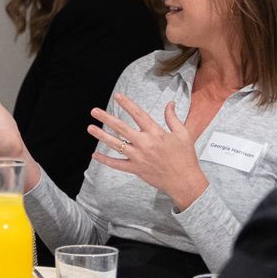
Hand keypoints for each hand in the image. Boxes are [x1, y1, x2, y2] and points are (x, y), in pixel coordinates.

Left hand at [88, 94, 208, 209]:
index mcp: (156, 133)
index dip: (127, 104)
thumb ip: (173, 118)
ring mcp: (138, 157)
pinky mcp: (136, 169)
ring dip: (102, 135)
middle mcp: (144, 144)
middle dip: (106, 118)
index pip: (138, 114)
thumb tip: (170, 103)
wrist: (184, 181)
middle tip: (94, 111)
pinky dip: (105, 160)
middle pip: (121, 128)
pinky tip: (95, 155)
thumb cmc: (185, 157)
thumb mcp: (183, 134)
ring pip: (116, 145)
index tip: (117, 96)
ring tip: (90, 128)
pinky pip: (117, 164)